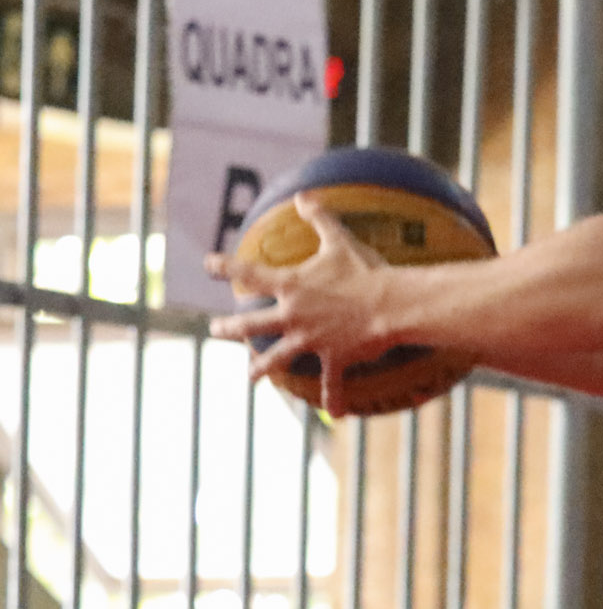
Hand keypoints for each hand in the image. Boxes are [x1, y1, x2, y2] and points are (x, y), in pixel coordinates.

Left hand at [206, 193, 391, 414]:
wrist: (390, 304)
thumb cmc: (365, 270)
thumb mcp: (340, 240)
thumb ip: (319, 218)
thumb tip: (303, 196)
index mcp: (291, 285)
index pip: (248, 273)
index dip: (224, 267)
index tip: (206, 265)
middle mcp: (292, 314)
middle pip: (250, 323)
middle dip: (229, 327)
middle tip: (215, 329)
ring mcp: (310, 339)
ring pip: (277, 357)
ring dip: (261, 369)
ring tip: (249, 377)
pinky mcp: (333, 357)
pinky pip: (332, 382)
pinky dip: (334, 398)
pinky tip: (334, 412)